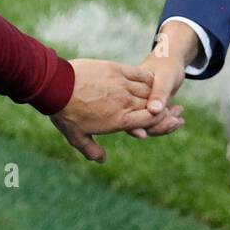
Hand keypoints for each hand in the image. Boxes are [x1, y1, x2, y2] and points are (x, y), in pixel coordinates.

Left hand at [50, 58, 184, 162]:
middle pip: (152, 106)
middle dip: (163, 108)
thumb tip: (102, 160)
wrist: (56, 86)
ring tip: (161, 94)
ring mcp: (121, 85)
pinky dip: (148, 77)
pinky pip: (139, 74)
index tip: (165, 120)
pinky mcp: (116, 69)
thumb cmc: (65, 113)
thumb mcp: (77, 137)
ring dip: (156, 92)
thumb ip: (91, 150)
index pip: (148, 121)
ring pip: (147, 89)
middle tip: (173, 108)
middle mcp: (125, 103)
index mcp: (119, 121)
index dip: (160, 121)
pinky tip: (151, 78)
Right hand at [126, 19, 198, 138]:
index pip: (131, 116)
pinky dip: (168, 122)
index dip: (144, 125)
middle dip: (160, 126)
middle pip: (140, 123)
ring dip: (165, 125)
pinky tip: (180, 119)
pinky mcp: (149, 108)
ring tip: (180, 119)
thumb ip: (158, 93)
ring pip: (149, 124)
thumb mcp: (164, 77)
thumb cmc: (166, 65)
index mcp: (129, 93)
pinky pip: (156, 121)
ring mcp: (141, 105)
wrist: (169, 59)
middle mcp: (131, 101)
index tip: (165, 121)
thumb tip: (153, 111)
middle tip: (177, 120)